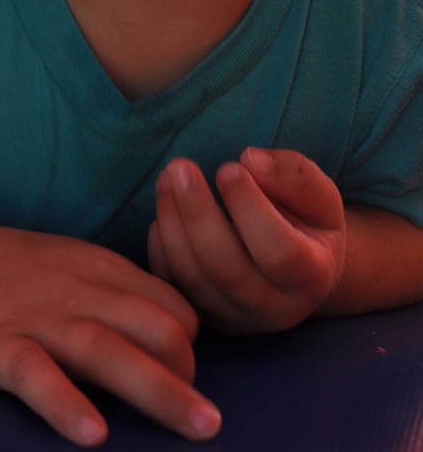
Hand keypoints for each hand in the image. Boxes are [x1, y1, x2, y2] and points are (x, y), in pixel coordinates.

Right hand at [0, 225, 221, 445]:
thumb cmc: (15, 273)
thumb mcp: (76, 264)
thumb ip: (120, 295)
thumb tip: (174, 340)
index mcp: (104, 271)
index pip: (175, 308)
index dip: (191, 348)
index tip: (184, 379)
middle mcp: (82, 293)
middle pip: (158, 328)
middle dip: (190, 375)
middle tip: (201, 421)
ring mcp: (42, 321)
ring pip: (111, 352)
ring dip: (161, 392)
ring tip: (199, 428)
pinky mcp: (1, 347)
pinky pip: (39, 375)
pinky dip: (67, 404)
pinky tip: (93, 434)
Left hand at [148, 148, 344, 334]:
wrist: (297, 263)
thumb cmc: (307, 219)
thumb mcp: (318, 193)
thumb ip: (292, 175)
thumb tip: (250, 161)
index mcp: (313, 275)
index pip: (280, 252)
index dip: (250, 209)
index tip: (228, 167)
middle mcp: (277, 308)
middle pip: (228, 269)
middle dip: (197, 214)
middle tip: (180, 167)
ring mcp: (238, 318)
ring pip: (194, 279)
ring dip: (173, 224)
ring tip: (167, 178)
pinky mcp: (206, 314)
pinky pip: (174, 285)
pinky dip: (161, 246)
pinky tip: (165, 206)